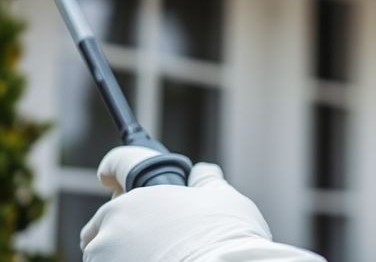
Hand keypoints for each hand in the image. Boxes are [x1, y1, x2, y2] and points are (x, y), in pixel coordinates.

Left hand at [81, 146, 323, 261]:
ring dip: (132, 252)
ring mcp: (107, 261)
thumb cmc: (228, 243)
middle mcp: (113, 225)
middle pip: (112, 217)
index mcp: (139, 195)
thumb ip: (209, 184)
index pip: (120, 164)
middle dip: (132, 223)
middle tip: (169, 236)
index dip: (117, 164)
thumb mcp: (226, 202)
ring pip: (111, 251)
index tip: (109, 172)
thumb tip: (204, 172)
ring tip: (176, 257)